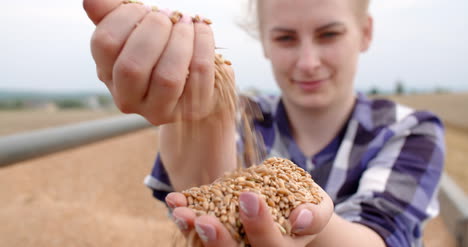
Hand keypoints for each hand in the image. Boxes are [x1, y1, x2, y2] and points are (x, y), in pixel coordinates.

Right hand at [83, 0, 230, 124]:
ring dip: (179, 40)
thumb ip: (114, 16)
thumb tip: (91, 0)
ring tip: (186, 21)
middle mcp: (127, 99)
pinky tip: (201, 30)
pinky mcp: (190, 110)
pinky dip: (202, 44)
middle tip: (168, 15)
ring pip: (167, 77)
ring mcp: (159, 110)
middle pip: (131, 67)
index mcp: (107, 74)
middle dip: (153, 30)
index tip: (143, 9)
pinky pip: (198, 75)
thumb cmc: (161, 51)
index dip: (125, 17)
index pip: (104, 44)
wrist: (198, 83)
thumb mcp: (136, 32)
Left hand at [165, 187, 333, 246]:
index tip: (250, 197)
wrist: (287, 209)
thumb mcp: (319, 206)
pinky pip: (197, 234)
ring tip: (181, 212)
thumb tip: (300, 218)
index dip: (260, 226)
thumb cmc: (305, 207)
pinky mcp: (217, 237)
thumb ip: (315, 214)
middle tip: (204, 221)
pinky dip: (186, 219)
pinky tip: (175, 201)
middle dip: (219, 241)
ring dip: (193, 231)